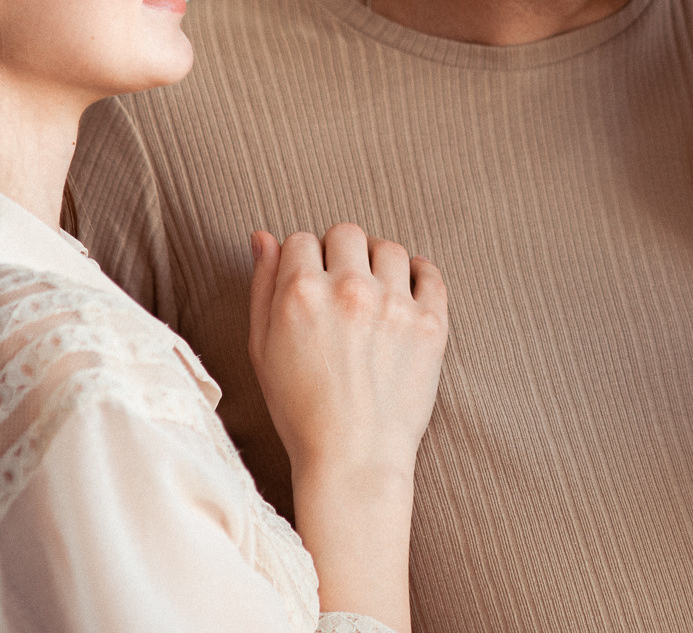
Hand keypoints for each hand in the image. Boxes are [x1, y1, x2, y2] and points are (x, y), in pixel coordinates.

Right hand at [248, 223, 448, 490]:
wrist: (354, 459)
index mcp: (301, 292)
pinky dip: (419, 275)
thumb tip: (263, 237)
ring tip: (372, 294)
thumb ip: (262, 286)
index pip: (301, 239)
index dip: (302, 260)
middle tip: (339, 288)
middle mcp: (349, 289)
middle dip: (338, 254)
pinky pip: (430, 273)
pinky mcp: (429, 323)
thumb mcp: (262, 348)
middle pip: (346, 234)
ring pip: (389, 248)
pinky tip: (406, 291)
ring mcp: (394, 304)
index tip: (309, 282)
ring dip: (378, 263)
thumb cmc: (300, 410)